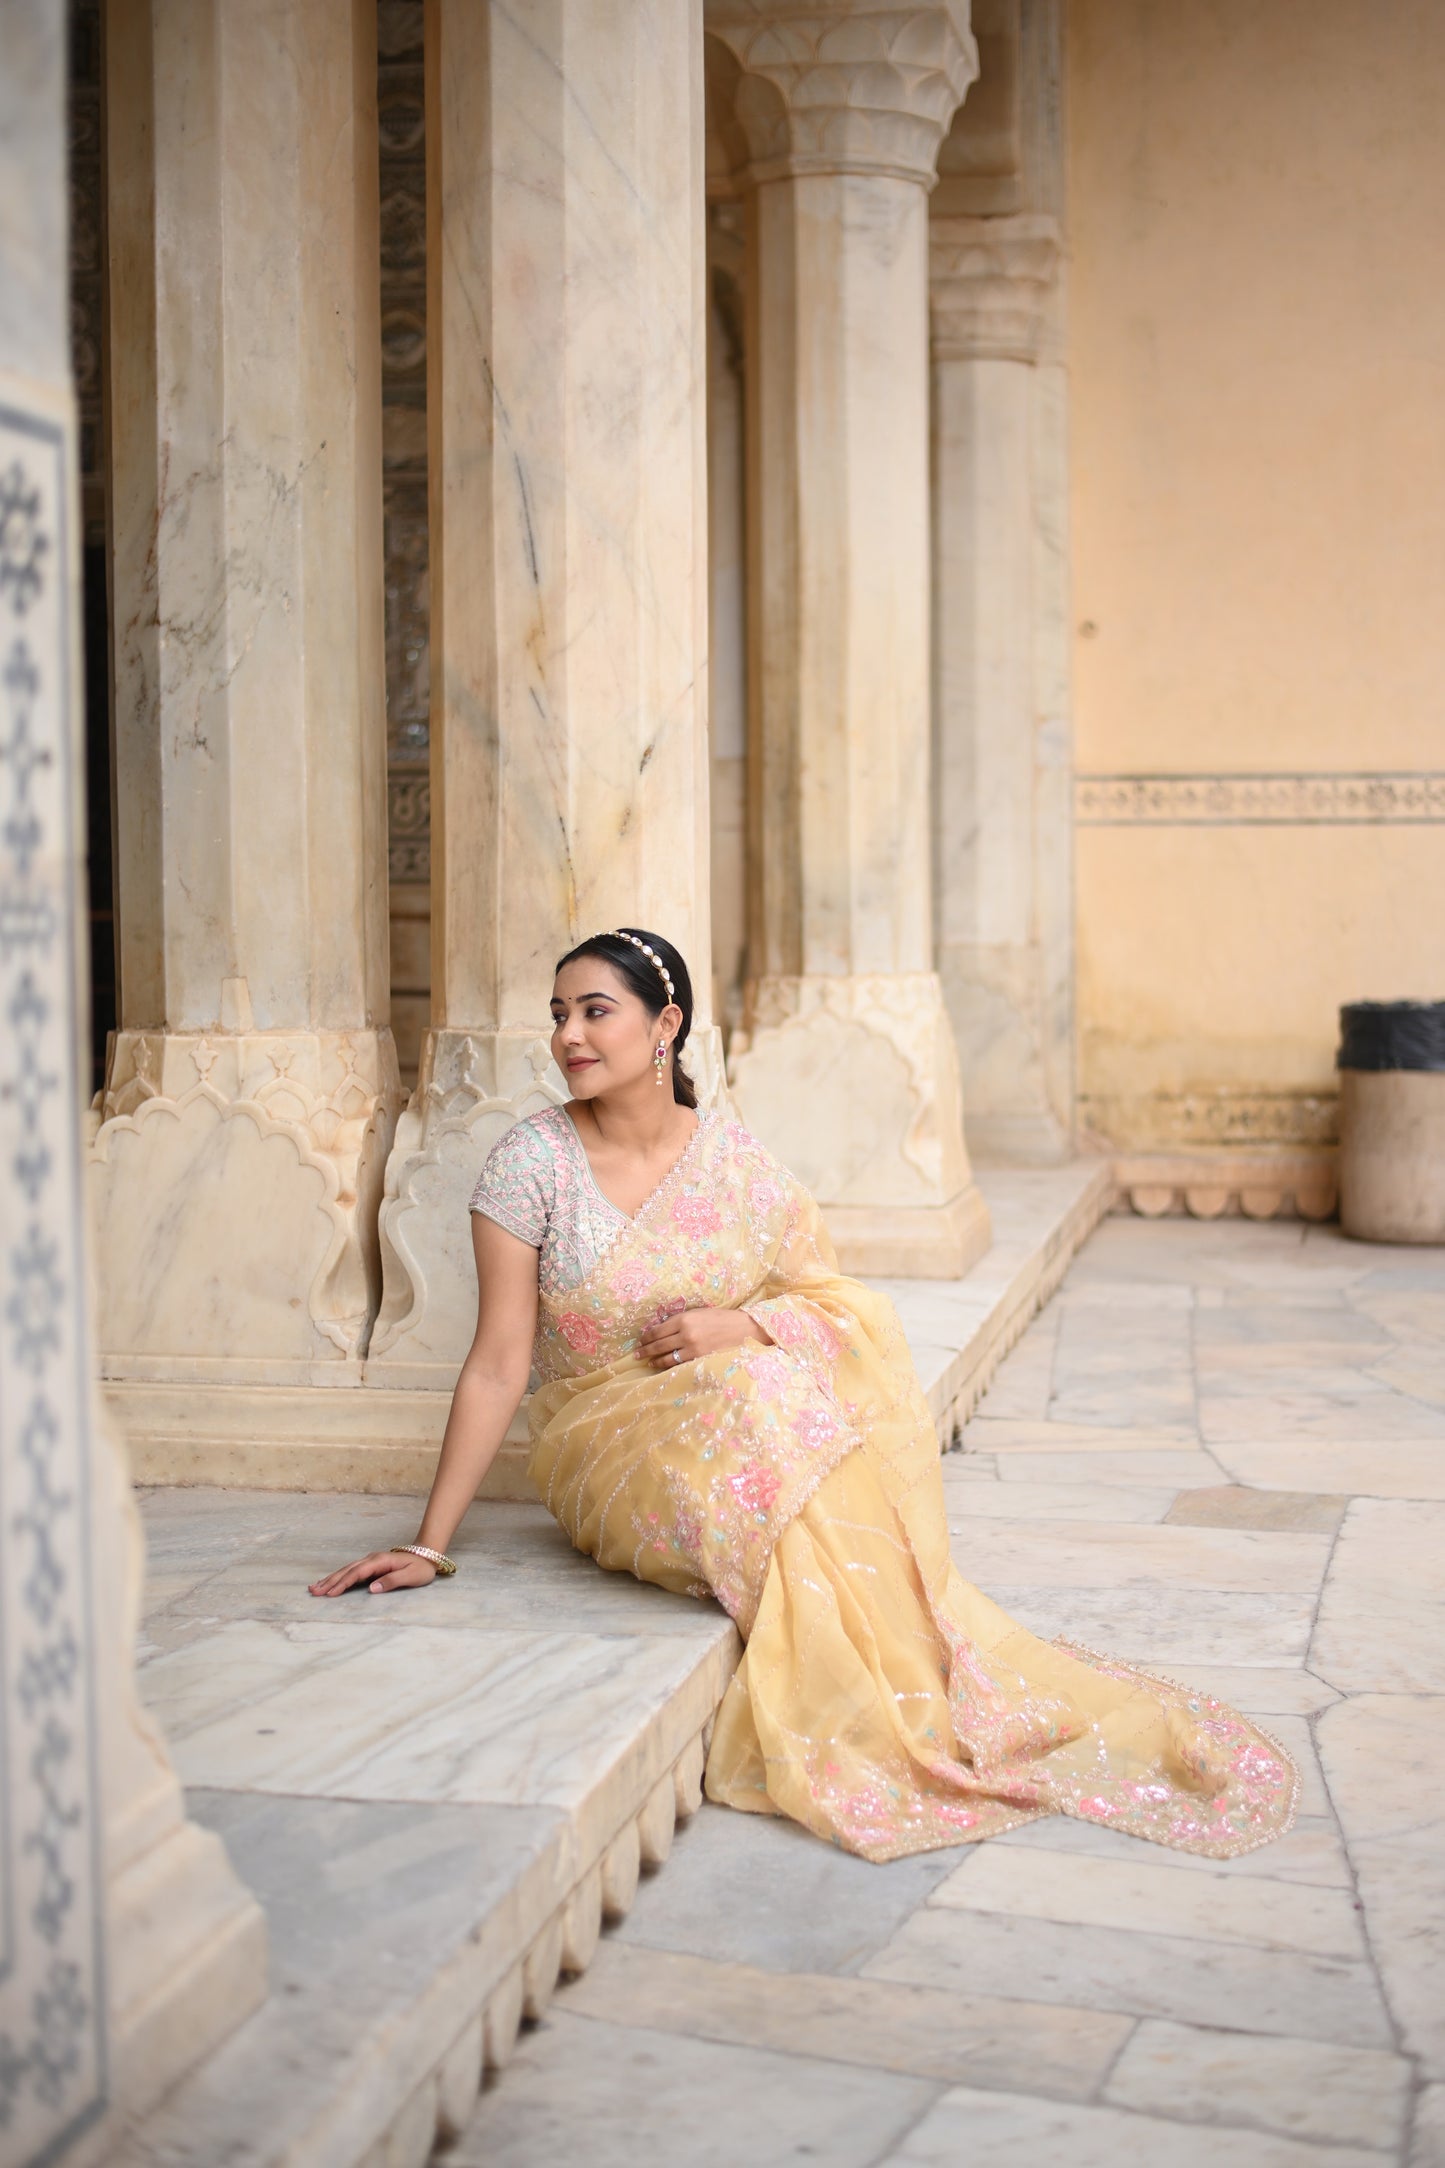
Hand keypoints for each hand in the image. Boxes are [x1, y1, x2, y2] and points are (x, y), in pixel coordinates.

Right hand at [309, 1550, 438, 1596]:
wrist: (428, 1555)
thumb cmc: (421, 1568)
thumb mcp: (411, 1576)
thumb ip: (392, 1581)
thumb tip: (371, 1589)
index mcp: (380, 1561)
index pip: (357, 1573)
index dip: (343, 1583)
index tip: (330, 1593)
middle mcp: (372, 1559)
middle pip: (347, 1570)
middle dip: (330, 1581)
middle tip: (313, 1591)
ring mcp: (370, 1561)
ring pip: (347, 1570)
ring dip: (331, 1578)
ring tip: (315, 1587)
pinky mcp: (370, 1566)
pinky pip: (351, 1571)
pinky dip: (338, 1576)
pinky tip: (330, 1582)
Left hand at [638, 1305, 770, 1371]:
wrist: (745, 1330)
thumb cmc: (723, 1319)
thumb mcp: (700, 1313)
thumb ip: (681, 1320)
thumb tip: (662, 1328)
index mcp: (684, 1318)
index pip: (657, 1330)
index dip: (646, 1336)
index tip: (640, 1340)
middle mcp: (686, 1333)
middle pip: (658, 1344)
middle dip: (645, 1350)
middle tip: (636, 1355)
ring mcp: (692, 1348)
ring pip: (666, 1357)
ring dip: (654, 1360)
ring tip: (648, 1362)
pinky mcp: (700, 1359)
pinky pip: (679, 1364)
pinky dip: (669, 1366)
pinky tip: (664, 1366)